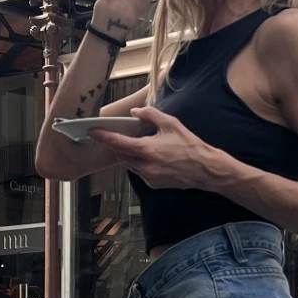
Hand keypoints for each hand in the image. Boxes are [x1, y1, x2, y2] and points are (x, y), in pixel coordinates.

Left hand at [97, 106, 221, 189]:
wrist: (205, 169)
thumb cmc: (190, 145)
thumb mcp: (171, 123)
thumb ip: (150, 115)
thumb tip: (135, 112)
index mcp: (147, 149)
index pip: (118, 143)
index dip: (104, 137)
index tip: (93, 132)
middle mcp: (144, 166)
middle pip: (120, 155)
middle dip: (118, 145)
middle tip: (120, 135)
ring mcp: (148, 177)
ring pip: (129, 164)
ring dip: (129, 154)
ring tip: (140, 145)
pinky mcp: (153, 184)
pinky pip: (139, 172)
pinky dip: (139, 163)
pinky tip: (152, 157)